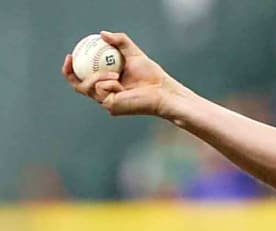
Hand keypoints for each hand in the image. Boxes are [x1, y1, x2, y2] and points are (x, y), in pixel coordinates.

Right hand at [61, 31, 185, 116]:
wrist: (162, 90)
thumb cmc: (151, 75)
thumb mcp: (133, 54)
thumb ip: (120, 42)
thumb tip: (102, 34)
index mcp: (107, 84)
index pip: (84, 78)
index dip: (72, 69)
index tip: (71, 54)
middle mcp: (105, 95)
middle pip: (78, 85)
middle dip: (69, 73)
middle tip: (71, 58)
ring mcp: (107, 102)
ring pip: (88, 86)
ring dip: (98, 76)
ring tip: (115, 74)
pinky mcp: (111, 106)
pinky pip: (100, 90)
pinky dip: (108, 83)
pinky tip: (121, 85)